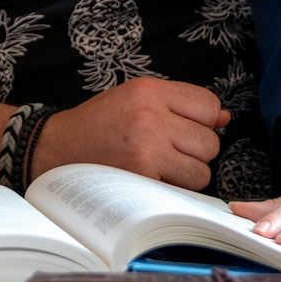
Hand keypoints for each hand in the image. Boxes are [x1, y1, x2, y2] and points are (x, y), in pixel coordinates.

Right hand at [33, 78, 228, 188]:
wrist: (56, 149)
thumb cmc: (99, 124)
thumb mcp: (134, 97)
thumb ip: (178, 104)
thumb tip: (224, 118)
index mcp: (149, 91)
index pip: (209, 106)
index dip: (205, 120)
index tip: (188, 127)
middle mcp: (150, 117)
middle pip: (210, 141)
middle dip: (197, 150)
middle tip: (171, 150)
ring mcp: (147, 151)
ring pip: (202, 170)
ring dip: (188, 173)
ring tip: (161, 166)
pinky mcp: (142, 179)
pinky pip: (184, 190)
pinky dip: (175, 189)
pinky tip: (153, 180)